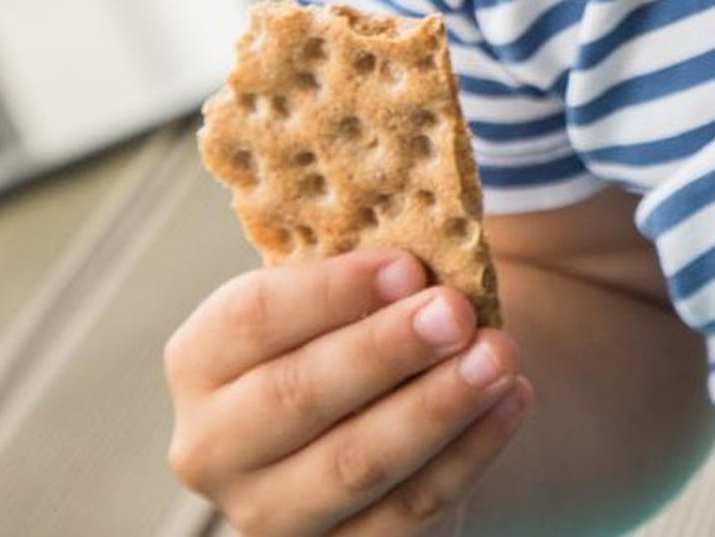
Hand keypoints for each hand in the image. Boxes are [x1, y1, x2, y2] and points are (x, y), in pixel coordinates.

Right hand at [165, 252, 531, 535]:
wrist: (377, 414)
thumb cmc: (355, 325)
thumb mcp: (343, 288)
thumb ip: (370, 263)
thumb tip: (432, 209)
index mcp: (201, 360)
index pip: (251, 319)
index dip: (330, 292)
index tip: (407, 265)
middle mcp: (214, 446)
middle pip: (297, 396)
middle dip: (385, 350)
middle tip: (456, 311)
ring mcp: (269, 513)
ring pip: (355, 464)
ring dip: (436, 407)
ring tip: (501, 355)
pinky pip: (408, 513)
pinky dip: (468, 455)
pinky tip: (513, 401)